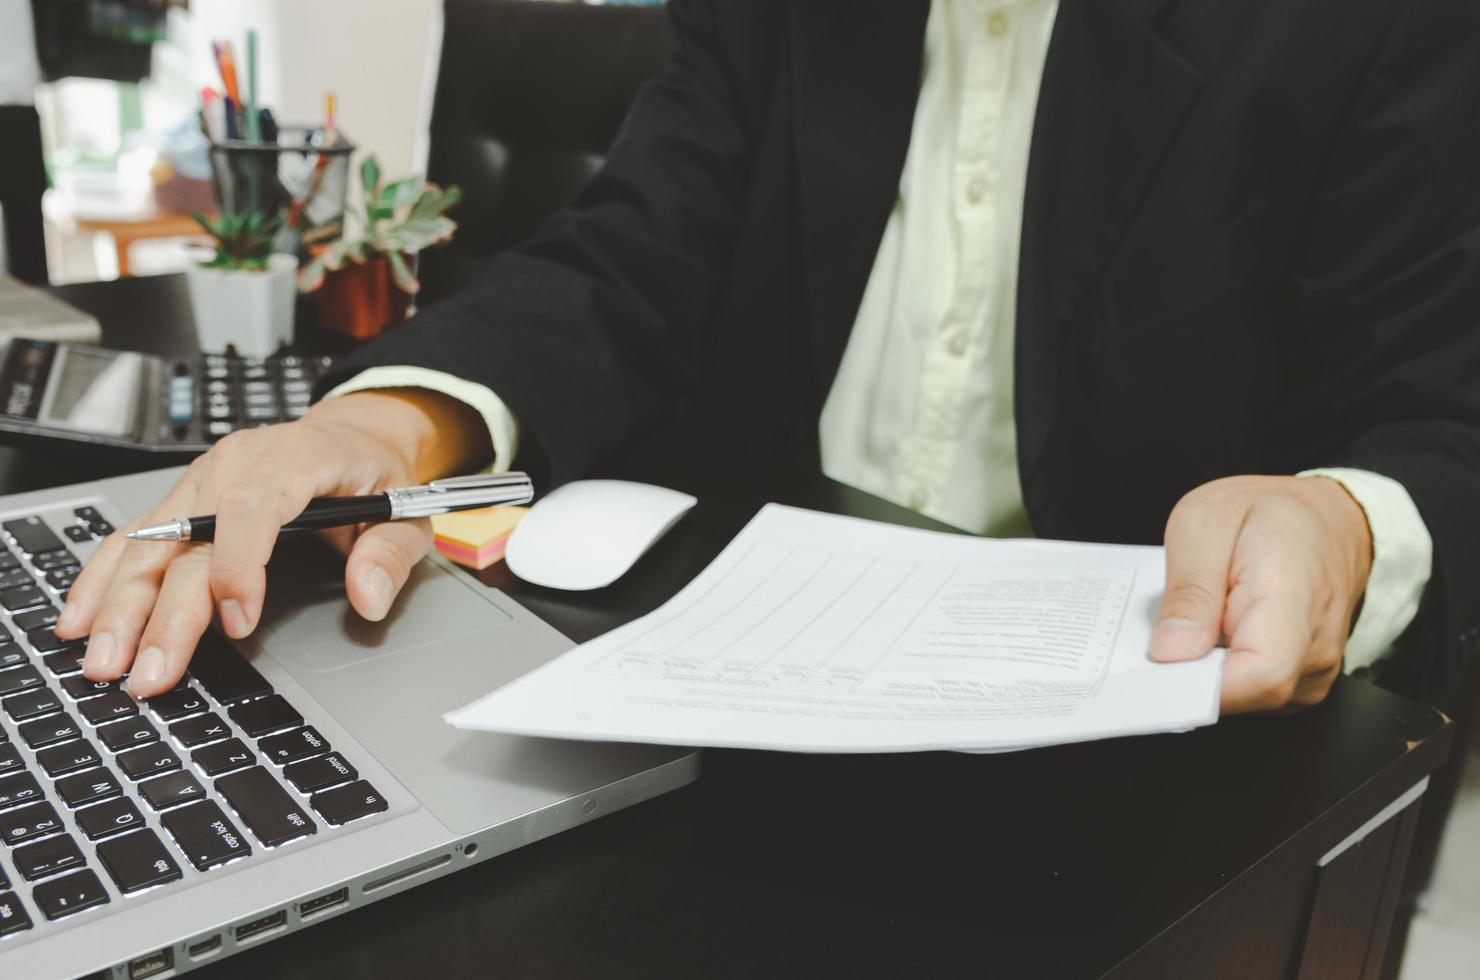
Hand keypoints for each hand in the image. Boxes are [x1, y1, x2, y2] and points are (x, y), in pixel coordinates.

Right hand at [56, 388, 491, 698]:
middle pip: (187, 535)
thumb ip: (390, 555)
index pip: (252, 506)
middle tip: (148, 670)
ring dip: (119, 602)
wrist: (352, 435)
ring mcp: (203, 478)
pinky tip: (82, 617)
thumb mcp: (406, 510)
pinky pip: (135, 535)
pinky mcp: (184, 497)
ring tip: (102, 658)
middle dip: (162, 609)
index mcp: (298, 456)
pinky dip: (104, 577)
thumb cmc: (373, 474)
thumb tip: (367, 596)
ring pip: (149, 539)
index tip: (237, 622)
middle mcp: (238, 462)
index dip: (238, 565)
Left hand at [1149, 475, 1372, 713]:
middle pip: (1243, 696)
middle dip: (1189, 674)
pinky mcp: (1299, 681)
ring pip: (1241, 699)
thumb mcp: (1206, 520)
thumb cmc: (1270, 514)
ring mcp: (1311, 671)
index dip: (1199, 685)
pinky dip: (1220, 669)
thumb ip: (1190, 589)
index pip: (1259, 676)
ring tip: (1197, 620)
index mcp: (1293, 599)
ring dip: (1204, 669)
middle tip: (1160, 633)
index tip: (1154, 671)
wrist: (1327, 520)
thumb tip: (1171, 652)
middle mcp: (1314, 648)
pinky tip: (1211, 634)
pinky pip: (1249, 693)